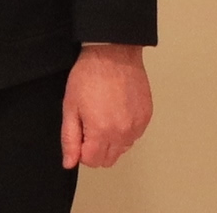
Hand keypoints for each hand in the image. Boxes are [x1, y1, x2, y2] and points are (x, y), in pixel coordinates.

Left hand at [60, 44, 151, 168]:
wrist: (113, 53)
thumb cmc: (89, 75)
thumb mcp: (70, 107)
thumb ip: (70, 138)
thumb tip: (69, 162)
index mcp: (102, 132)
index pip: (92, 161)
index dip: (81, 151)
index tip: (79, 134)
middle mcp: (123, 133)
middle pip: (108, 160)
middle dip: (96, 149)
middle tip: (89, 125)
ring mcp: (137, 126)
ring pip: (123, 149)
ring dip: (112, 140)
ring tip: (103, 116)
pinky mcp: (146, 117)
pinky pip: (135, 136)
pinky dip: (125, 130)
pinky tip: (116, 112)